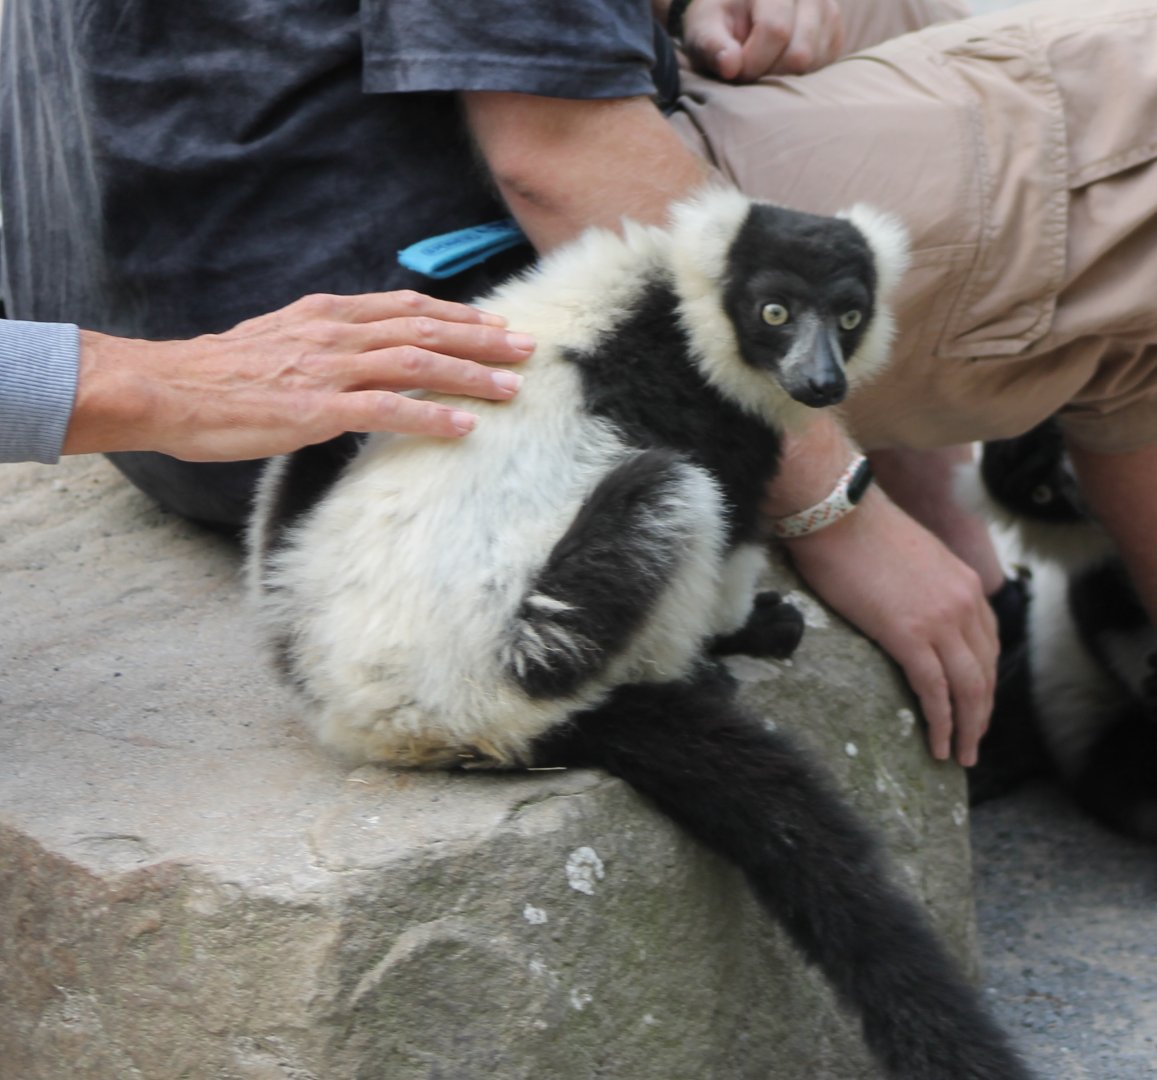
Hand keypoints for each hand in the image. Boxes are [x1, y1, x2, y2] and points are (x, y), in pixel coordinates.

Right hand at [66, 291, 533, 459]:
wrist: (170, 388)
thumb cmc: (223, 373)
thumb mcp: (282, 339)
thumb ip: (327, 341)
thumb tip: (363, 354)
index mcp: (329, 314)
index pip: (407, 308)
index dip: (458, 315)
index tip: (495, 323)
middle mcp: (337, 333)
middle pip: (424, 330)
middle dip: (481, 340)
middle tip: (527, 348)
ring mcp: (329, 370)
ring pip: (416, 364)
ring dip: (469, 376)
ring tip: (511, 387)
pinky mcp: (317, 410)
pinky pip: (387, 411)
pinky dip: (430, 416)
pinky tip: (463, 426)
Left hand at [681, 0, 844, 81]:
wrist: (738, 14)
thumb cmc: (719, 23)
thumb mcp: (703, 30)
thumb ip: (712, 46)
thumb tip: (730, 65)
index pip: (776, 30)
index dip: (753, 62)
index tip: (734, 70)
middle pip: (800, 52)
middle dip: (769, 72)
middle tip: (749, 69)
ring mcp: (826, 9)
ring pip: (813, 62)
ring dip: (783, 75)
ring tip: (763, 63)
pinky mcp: (835, 32)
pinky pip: (822, 66)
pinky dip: (798, 75)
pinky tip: (779, 64)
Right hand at [779, 488, 997, 767]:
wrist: (834, 512)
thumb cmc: (854, 529)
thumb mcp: (906, 556)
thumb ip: (920, 585)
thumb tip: (905, 606)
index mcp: (964, 583)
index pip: (988, 643)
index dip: (985, 680)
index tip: (976, 704)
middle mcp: (964, 602)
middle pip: (986, 671)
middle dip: (982, 712)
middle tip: (973, 743)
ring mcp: (940, 620)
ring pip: (969, 688)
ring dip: (968, 728)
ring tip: (959, 755)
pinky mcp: (910, 635)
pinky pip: (935, 690)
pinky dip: (942, 723)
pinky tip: (938, 745)